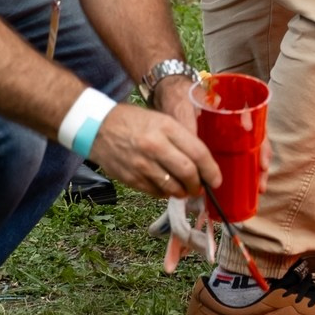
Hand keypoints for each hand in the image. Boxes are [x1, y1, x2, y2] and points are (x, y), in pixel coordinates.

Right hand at [89, 100, 218, 199]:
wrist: (98, 126)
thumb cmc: (133, 121)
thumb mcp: (161, 120)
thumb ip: (181, 138)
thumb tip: (200, 162)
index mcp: (166, 127)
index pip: (198, 152)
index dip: (211, 169)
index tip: (217, 179)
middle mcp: (155, 146)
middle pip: (188, 172)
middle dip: (198, 184)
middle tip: (201, 187)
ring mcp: (141, 164)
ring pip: (172, 187)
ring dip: (183, 192)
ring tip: (185, 190)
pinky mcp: (131, 178)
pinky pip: (155, 192)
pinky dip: (165, 193)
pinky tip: (167, 188)